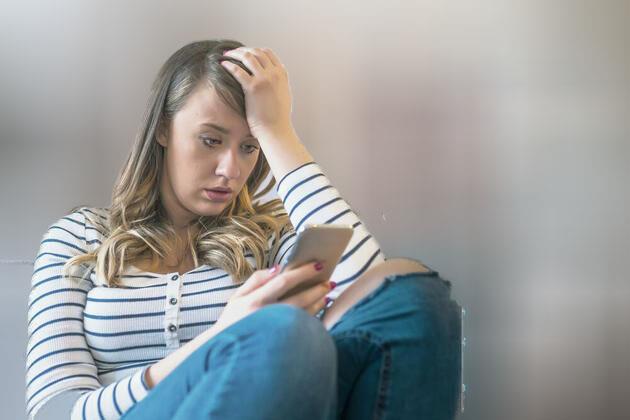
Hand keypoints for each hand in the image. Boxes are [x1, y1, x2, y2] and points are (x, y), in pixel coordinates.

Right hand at [213, 262, 333, 333]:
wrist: (224, 353)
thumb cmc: (231, 322)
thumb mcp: (236, 297)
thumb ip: (256, 280)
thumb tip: (278, 268)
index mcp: (254, 301)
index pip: (283, 281)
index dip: (302, 272)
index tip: (317, 265)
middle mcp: (266, 316)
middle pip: (298, 299)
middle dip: (316, 289)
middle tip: (329, 281)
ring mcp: (274, 331)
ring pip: (303, 315)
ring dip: (318, 303)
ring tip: (326, 294)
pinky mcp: (282, 344)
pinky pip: (302, 330)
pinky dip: (313, 319)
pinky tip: (319, 311)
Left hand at [220, 47, 293, 138]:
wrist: (276, 130)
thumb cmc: (278, 117)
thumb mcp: (283, 95)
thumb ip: (278, 83)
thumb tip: (271, 79)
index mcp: (282, 74)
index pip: (268, 53)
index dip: (254, 50)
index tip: (245, 53)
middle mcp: (274, 73)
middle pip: (256, 52)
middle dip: (242, 50)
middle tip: (232, 52)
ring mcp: (264, 79)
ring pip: (247, 57)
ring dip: (234, 53)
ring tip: (225, 55)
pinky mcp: (253, 88)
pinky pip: (238, 70)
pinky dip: (229, 65)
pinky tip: (222, 64)